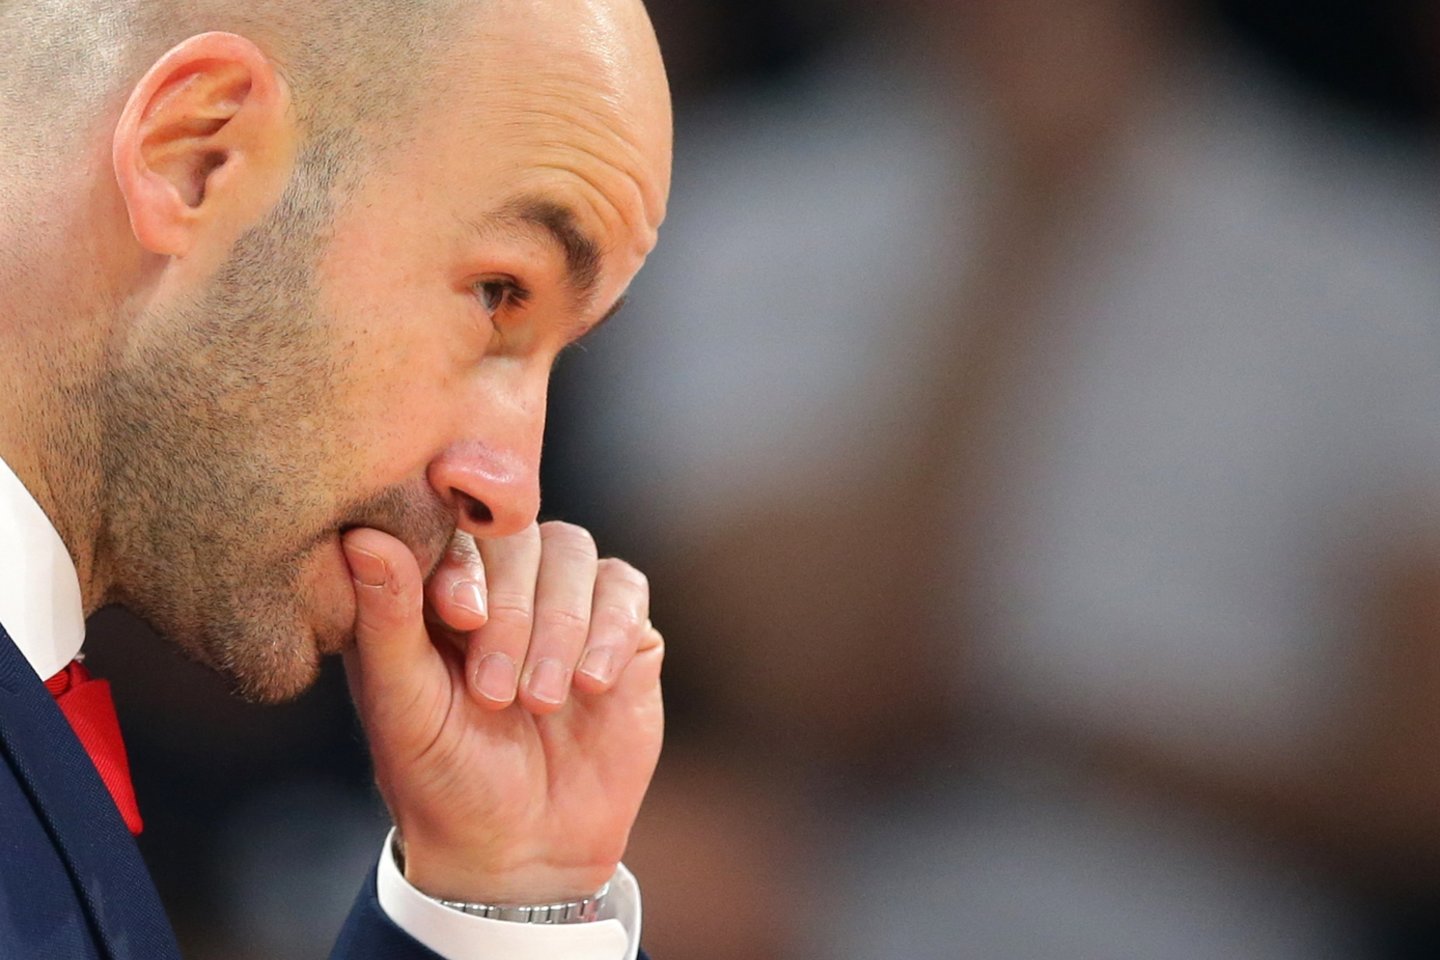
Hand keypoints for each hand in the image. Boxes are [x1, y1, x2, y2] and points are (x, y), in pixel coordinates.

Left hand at [340, 521, 663, 902]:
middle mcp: (502, 584)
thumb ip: (385, 621)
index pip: (454, 530)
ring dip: (562, 625)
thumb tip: (362, 535)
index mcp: (438, 589)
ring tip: (543, 701)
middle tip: (498, 693)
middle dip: (515, 610)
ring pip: (574, 553)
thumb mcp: (403, 706)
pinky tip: (591, 686)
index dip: (465, 563)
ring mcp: (565, 602)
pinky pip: (626, 588)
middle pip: (520, 534)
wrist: (523, 849)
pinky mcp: (621, 629)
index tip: (461, 617)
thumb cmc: (443, 778)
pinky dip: (611, 629)